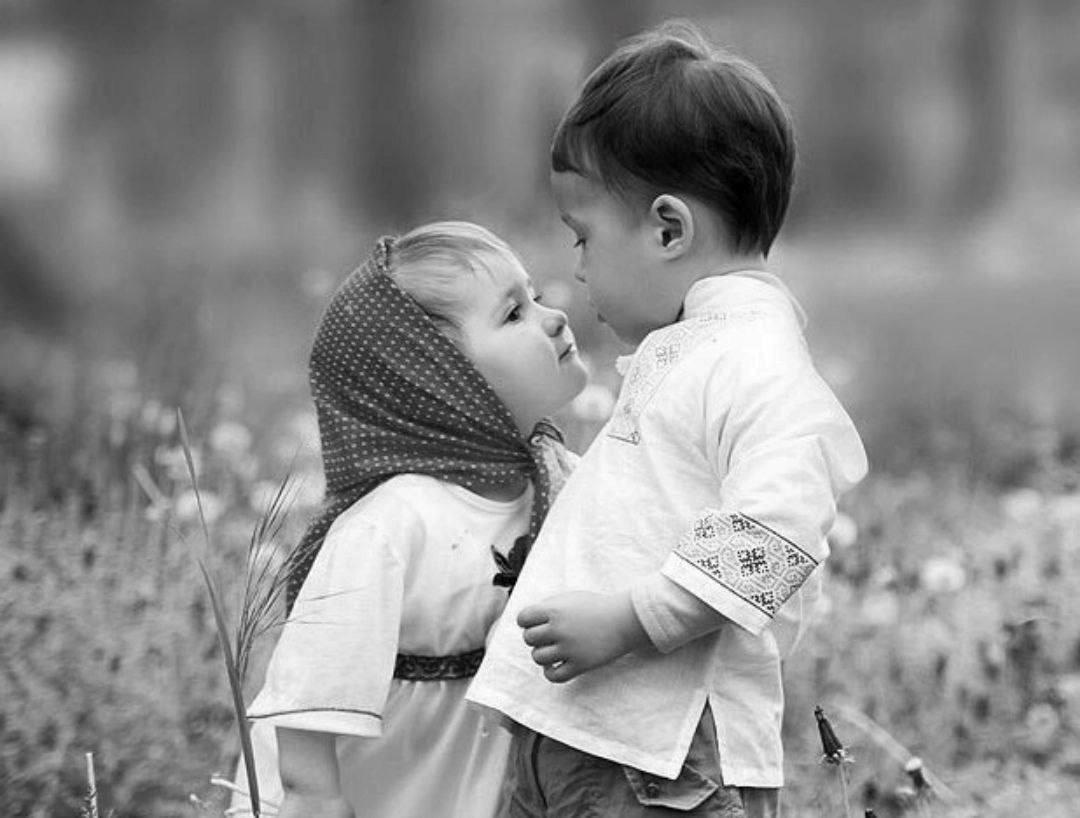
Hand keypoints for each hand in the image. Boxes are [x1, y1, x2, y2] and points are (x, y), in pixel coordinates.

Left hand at [517, 590, 648, 682]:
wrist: (624, 620)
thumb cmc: (597, 607)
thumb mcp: (570, 598)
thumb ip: (548, 607)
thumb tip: (528, 620)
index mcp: (554, 610)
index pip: (523, 619)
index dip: (526, 621)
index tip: (535, 623)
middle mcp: (559, 629)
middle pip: (529, 638)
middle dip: (536, 637)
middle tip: (547, 636)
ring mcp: (569, 649)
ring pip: (538, 658)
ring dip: (543, 654)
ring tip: (553, 650)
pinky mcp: (580, 665)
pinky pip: (554, 676)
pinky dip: (550, 672)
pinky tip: (555, 665)